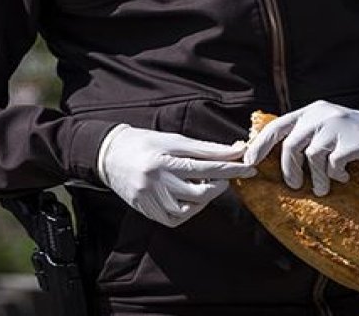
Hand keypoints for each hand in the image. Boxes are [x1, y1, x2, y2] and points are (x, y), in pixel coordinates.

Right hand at [97, 125, 255, 226]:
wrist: (108, 154)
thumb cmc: (145, 143)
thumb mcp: (174, 140)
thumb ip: (205, 149)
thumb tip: (235, 150)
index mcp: (164, 160)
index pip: (205, 166)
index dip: (230, 168)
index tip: (250, 168)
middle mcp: (155, 181)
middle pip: (199, 192)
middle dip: (218, 186)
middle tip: (223, 177)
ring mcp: (148, 198)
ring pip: (188, 209)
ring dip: (203, 200)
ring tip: (203, 186)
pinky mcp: (144, 209)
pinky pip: (173, 219)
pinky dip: (187, 211)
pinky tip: (189, 199)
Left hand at [243, 100, 358, 195]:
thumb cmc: (351, 134)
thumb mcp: (325, 127)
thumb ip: (303, 135)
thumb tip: (271, 157)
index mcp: (310, 112)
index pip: (277, 127)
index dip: (260, 145)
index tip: (249, 163)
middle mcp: (321, 115)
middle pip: (292, 145)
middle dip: (289, 170)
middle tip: (295, 186)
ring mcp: (339, 126)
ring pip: (313, 156)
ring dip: (316, 178)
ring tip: (324, 188)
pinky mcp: (355, 140)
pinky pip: (334, 163)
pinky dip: (335, 174)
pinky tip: (344, 176)